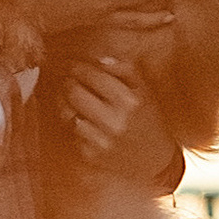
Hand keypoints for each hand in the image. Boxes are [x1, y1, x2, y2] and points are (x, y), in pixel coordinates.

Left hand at [58, 60, 173, 176]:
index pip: (92, 75)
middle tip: (66, 78)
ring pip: (66, 113)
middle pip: (73, 92)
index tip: (72, 63)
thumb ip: (124, 70)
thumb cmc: (148, 119)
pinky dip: (72, 122)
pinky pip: (71, 132)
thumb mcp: (144, 91)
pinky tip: (81, 117)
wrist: (154, 159)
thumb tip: (100, 59)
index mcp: (128, 101)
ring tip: (70, 96)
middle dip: (66, 81)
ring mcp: (100, 140)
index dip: (77, 66)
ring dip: (64, 101)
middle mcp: (114, 122)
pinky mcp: (91, 155)